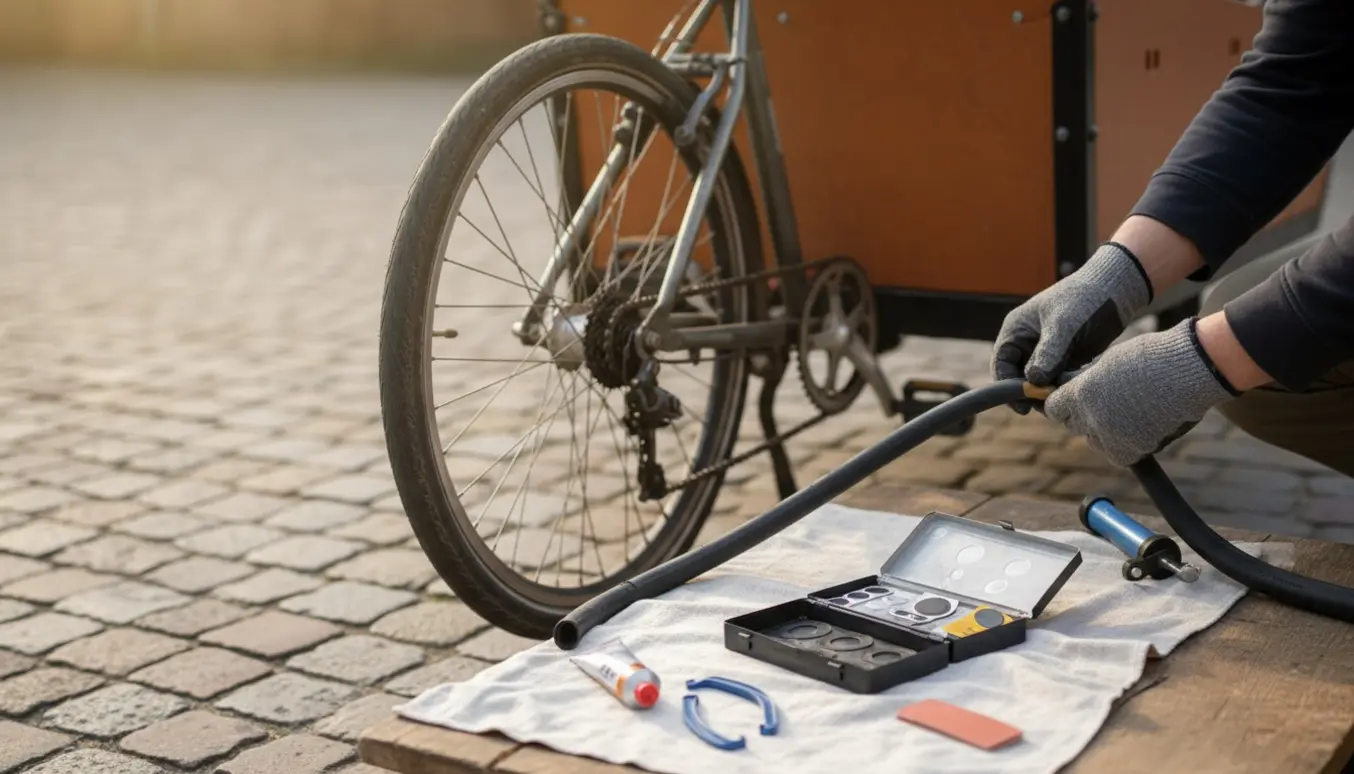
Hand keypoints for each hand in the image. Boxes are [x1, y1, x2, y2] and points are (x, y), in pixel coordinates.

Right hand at [992, 243, 1151, 412]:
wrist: (1115, 291)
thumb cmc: (1083, 300)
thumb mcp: (1064, 324)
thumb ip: (1049, 352)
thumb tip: (1034, 380)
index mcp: (1016, 330)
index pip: (1002, 363)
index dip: (1007, 384)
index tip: (1021, 404)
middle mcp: (1027, 342)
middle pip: (1018, 376)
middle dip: (1028, 392)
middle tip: (1044, 406)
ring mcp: (1046, 352)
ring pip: (1038, 381)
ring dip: (1046, 393)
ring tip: (1061, 399)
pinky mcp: (1065, 360)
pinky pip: (1056, 381)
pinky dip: (1061, 389)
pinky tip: (1072, 393)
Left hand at [1044, 318, 1236, 465]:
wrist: (1191, 370)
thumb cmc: (1151, 358)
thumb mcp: (1107, 362)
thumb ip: (1085, 382)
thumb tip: (1068, 390)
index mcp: (1081, 393)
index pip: (1054, 409)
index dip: (1062, 404)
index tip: (1070, 401)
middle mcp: (1092, 418)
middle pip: (1074, 426)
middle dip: (1084, 416)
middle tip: (1107, 403)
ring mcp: (1113, 437)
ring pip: (1096, 442)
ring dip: (1105, 432)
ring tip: (1129, 411)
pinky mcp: (1135, 451)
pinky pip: (1120, 454)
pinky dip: (1127, 444)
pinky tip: (1142, 424)